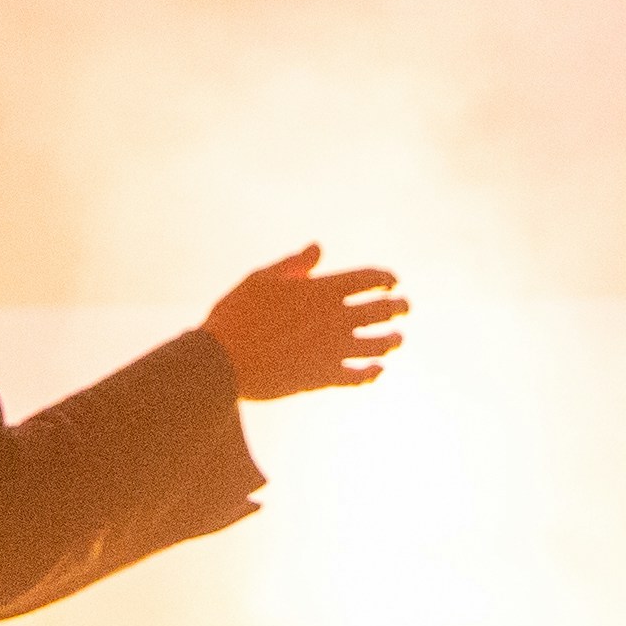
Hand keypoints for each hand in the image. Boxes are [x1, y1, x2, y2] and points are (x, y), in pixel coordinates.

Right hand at [205, 249, 406, 401]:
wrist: (220, 361)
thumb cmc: (236, 315)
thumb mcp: (262, 279)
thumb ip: (295, 264)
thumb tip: (318, 248)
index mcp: (321, 289)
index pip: (369, 278)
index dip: (386, 278)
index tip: (393, 281)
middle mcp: (335, 317)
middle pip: (382, 310)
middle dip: (399, 307)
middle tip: (405, 307)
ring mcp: (333, 348)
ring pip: (378, 344)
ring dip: (392, 340)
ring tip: (396, 339)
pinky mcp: (324, 376)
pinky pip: (359, 376)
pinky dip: (372, 373)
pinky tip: (377, 370)